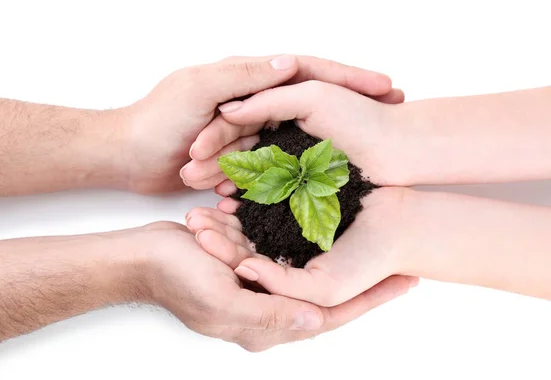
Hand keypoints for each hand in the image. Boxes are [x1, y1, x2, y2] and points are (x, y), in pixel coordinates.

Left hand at [117, 55, 403, 193]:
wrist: (128, 157)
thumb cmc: (157, 119)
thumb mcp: (199, 89)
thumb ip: (243, 77)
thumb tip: (288, 63)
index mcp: (248, 76)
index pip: (307, 68)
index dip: (347, 74)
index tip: (383, 84)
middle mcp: (254, 98)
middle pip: (314, 95)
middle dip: (353, 101)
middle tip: (391, 108)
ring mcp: (251, 127)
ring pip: (301, 127)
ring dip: (334, 133)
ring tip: (373, 142)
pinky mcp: (242, 153)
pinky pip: (278, 156)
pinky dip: (299, 162)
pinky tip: (326, 172)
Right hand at [135, 221, 411, 350]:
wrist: (141, 257)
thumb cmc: (176, 278)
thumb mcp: (221, 298)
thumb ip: (268, 313)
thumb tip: (315, 322)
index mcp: (267, 325)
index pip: (331, 316)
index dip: (370, 300)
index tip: (405, 281)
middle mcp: (269, 311)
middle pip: (329, 298)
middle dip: (365, 282)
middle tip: (402, 262)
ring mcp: (261, 289)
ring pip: (313, 278)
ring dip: (343, 263)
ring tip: (376, 243)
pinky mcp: (252, 268)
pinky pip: (290, 260)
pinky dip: (311, 246)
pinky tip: (333, 229)